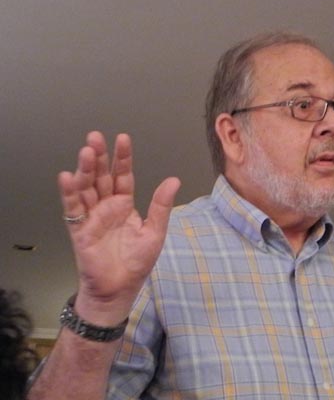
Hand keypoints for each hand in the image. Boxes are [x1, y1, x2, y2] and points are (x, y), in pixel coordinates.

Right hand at [58, 131, 179, 324]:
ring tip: (86, 151)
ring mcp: (91, 216)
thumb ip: (160, 205)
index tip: (123, 139)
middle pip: (101, 177)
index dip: (122, 158)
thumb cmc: (136, 263)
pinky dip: (69, 193)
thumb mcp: (154, 232)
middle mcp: (106, 206)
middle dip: (99, 157)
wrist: (119, 289)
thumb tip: (174, 180)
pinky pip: (73, 209)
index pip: (123, 176)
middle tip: (96, 137)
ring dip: (84, 170)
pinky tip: (67, 177)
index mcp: (125, 204)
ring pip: (86, 188)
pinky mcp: (79, 229)